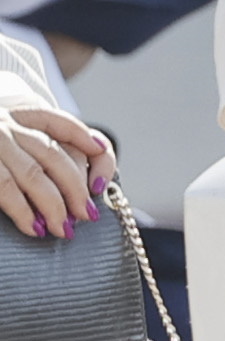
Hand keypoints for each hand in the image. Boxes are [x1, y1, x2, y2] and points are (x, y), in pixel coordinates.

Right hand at [0, 101, 111, 235]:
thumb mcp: (9, 127)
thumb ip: (38, 140)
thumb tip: (87, 156)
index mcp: (16, 110)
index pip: (60, 123)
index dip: (83, 142)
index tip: (98, 167)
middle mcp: (3, 123)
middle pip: (54, 156)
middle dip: (75, 189)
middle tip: (86, 216)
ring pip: (33, 175)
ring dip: (54, 205)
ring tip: (63, 229)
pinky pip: (6, 188)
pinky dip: (23, 211)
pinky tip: (34, 227)